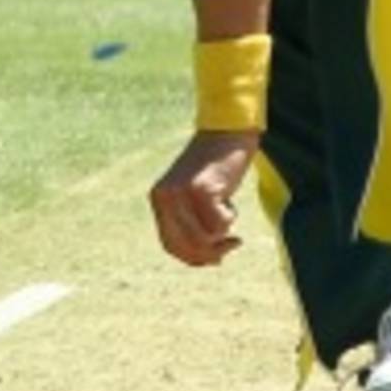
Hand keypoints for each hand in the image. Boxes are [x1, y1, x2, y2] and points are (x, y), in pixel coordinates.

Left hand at [148, 131, 257, 267]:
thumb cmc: (217, 164)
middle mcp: (166, 197)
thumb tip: (209, 260)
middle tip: (232, 244)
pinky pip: (220, 225)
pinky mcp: (203, 191)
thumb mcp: (195, 194)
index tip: (215, 258)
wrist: (229, 131)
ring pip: (204, 240)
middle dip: (211, 252)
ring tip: (229, 210)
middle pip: (187, 247)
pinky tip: (230, 198)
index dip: (193, 258)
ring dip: (223, 233)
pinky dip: (230, 217)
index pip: (170, 244)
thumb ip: (192, 222)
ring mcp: (183, 194)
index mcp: (159, 198)